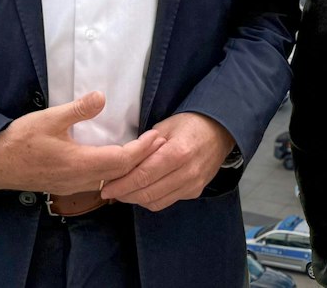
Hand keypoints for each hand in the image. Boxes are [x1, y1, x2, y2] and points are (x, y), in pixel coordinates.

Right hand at [0, 91, 164, 195]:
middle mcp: (82, 179)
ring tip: (145, 151)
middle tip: (160, 143)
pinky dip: (116, 172)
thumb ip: (78, 109)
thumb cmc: (21, 140)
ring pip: (112, 181)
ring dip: (131, 167)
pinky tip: (118, 161)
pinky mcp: (69, 185)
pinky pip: (101, 182)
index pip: (122, 160)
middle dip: (144, 159)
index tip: (157, 136)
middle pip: (122, 174)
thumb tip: (102, 97)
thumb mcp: (49, 118)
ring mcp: (76, 185)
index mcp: (81, 162)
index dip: (143, 150)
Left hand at [99, 112, 234, 211]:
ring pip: (156, 202)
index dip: (122, 184)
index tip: (106, 187)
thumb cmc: (189, 124)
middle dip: (125, 195)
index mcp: (178, 152)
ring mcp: (193, 185)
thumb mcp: (164, 127)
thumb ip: (145, 146)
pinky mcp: (194, 192)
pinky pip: (167, 201)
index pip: (144, 175)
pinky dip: (151, 199)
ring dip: (136, 200)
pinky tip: (141, 191)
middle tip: (109, 191)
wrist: (220, 132)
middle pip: (148, 193)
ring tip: (122, 192)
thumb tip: (122, 163)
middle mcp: (187, 173)